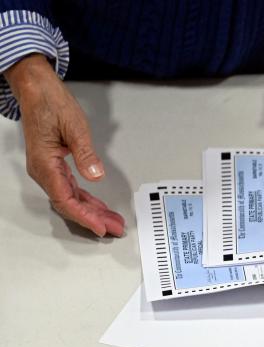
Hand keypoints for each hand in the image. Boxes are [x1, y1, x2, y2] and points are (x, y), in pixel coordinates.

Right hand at [5, 54, 123, 236]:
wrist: (37, 89)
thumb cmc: (51, 104)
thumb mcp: (75, 128)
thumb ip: (85, 154)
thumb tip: (95, 175)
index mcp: (45, 164)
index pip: (66, 200)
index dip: (84, 216)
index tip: (100, 227)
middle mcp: (44, 170)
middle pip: (69, 203)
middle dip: (93, 218)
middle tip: (115, 228)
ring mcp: (48, 168)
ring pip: (70, 197)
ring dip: (91, 210)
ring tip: (112, 220)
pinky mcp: (54, 164)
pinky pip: (70, 188)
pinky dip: (85, 198)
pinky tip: (98, 205)